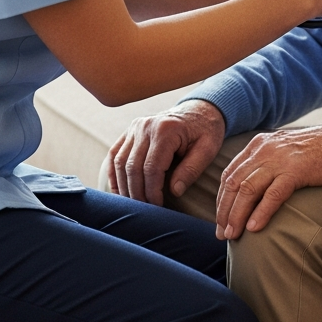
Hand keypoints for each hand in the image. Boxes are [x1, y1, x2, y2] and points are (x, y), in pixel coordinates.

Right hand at [107, 99, 224, 204]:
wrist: (199, 111)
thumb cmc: (205, 131)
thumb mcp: (208, 149)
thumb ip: (192, 169)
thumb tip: (174, 191)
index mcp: (166, 129)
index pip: (151, 167)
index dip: (152, 191)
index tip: (158, 207)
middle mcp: (146, 126)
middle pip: (132, 167)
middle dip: (136, 193)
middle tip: (144, 211)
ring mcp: (135, 127)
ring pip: (120, 162)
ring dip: (123, 187)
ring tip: (133, 204)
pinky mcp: (129, 131)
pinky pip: (114, 154)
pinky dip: (114, 174)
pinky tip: (119, 190)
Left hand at [216, 126, 321, 238]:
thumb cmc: (315, 152)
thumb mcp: (283, 152)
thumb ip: (265, 164)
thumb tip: (249, 194)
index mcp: (259, 145)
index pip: (230, 173)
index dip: (222, 199)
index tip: (221, 220)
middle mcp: (265, 149)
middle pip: (234, 182)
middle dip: (225, 211)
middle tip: (222, 234)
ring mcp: (280, 159)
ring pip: (247, 189)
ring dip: (237, 215)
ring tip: (233, 235)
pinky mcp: (296, 170)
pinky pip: (273, 194)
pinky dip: (261, 212)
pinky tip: (254, 228)